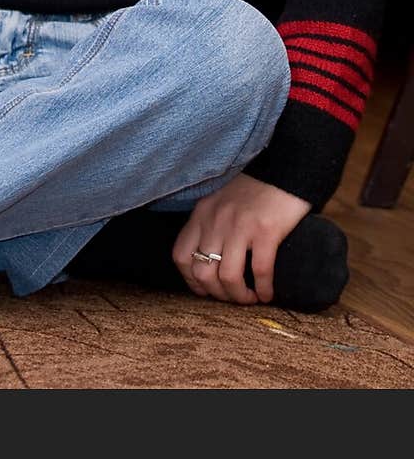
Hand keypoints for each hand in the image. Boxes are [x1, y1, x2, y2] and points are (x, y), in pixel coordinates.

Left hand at [172, 172, 311, 305]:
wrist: (286, 168)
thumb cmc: (255, 189)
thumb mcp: (220, 201)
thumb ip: (211, 223)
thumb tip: (210, 258)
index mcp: (202, 214)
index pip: (181, 256)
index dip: (191, 281)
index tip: (207, 291)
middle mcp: (216, 220)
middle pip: (203, 273)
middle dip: (217, 294)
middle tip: (233, 297)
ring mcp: (240, 225)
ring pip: (228, 277)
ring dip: (239, 296)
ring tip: (251, 298)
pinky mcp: (265, 231)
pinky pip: (260, 271)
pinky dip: (264, 289)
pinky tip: (268, 294)